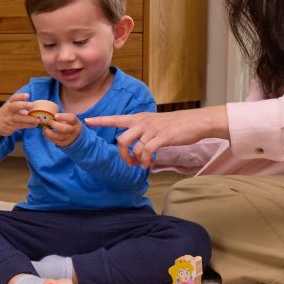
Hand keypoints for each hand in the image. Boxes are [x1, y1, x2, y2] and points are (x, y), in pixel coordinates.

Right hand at [0, 92, 37, 142]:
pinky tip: (35, 125)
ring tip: (38, 120)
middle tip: (32, 104)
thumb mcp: (11, 107)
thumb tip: (36, 106)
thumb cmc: (7, 113)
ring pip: (19, 118)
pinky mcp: (10, 126)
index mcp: (9, 103)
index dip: (20, 96)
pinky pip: (21, 126)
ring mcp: (9, 118)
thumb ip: (20, 105)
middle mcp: (8, 110)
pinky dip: (28, 125)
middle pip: (14, 106)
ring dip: (29, 119)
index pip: (14, 98)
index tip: (28, 95)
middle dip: (23, 105)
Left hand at [43, 112, 81, 147]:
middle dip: (54, 125)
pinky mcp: (63, 143)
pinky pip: (55, 141)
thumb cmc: (69, 124)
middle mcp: (73, 131)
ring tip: (45, 128)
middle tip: (49, 122)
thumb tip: (48, 116)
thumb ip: (61, 117)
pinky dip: (48, 136)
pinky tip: (46, 132)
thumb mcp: (69, 119)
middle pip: (64, 129)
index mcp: (75, 122)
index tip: (55, 116)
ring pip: (58, 136)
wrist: (75, 135)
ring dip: (48, 132)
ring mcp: (69, 138)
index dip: (62, 117)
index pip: (71, 118)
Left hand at [86, 106, 228, 168]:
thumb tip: (136, 147)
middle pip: (121, 139)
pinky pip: (147, 152)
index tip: (86, 120)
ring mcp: (152, 129)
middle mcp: (143, 122)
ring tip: (141, 165)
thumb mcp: (156, 124)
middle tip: (130, 164)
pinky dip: (146, 162)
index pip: (116, 118)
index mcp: (140, 118)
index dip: (100, 120)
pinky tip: (149, 165)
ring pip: (133, 147)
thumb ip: (144, 131)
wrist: (196, 122)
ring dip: (135, 160)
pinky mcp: (162, 137)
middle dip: (122, 155)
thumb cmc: (177, 125)